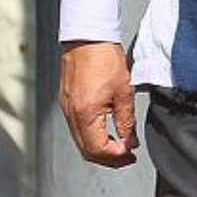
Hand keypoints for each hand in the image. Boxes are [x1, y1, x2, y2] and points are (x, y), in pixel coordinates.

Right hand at [59, 41, 137, 167]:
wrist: (87, 38)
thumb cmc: (105, 59)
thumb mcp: (124, 91)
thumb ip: (126, 120)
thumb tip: (129, 141)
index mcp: (85, 114)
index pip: (97, 149)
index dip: (115, 156)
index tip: (131, 154)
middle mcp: (71, 115)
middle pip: (86, 150)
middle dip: (108, 158)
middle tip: (127, 157)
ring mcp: (66, 109)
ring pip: (81, 141)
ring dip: (99, 148)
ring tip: (119, 146)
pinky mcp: (67, 102)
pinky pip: (77, 128)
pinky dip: (91, 136)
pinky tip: (106, 132)